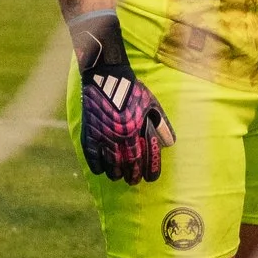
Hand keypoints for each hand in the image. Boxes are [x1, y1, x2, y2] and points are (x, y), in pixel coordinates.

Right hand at [70, 12, 174, 182]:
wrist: (106, 76)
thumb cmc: (132, 90)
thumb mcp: (151, 104)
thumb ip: (161, 124)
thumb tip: (169, 144)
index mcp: (135, 129)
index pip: (142, 159)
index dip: (148, 171)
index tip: (150, 178)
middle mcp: (118, 136)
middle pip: (126, 165)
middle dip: (131, 176)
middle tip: (133, 180)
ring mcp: (102, 135)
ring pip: (109, 165)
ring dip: (115, 173)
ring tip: (118, 176)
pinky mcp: (88, 133)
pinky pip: (91, 157)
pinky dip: (97, 166)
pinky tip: (101, 170)